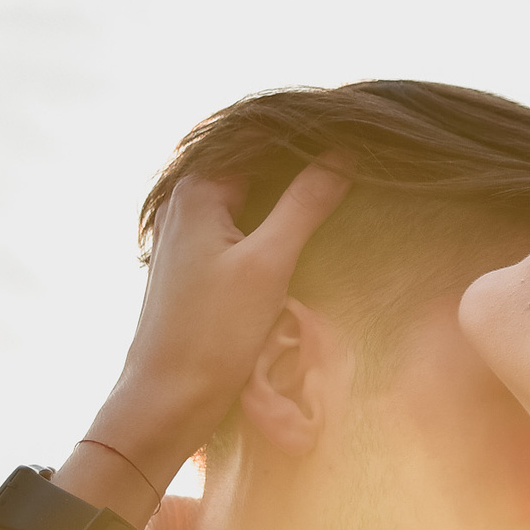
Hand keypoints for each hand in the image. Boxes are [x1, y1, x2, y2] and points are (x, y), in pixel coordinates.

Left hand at [83, 164, 349, 490]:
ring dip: (292, 193)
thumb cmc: (213, 333)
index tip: (356, 130)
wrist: (168, 400)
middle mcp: (187, 204)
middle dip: (304, 161)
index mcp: (197, 190)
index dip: (308, 135)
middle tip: (361, 156)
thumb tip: (345, 152)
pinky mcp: (199, 266)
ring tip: (345, 184)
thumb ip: (307, 202)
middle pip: (256, 165)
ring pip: (252, 197)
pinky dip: (276, 222)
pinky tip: (308, 229)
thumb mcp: (269, 262)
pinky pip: (245, 226)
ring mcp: (191, 235)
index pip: (260, 139)